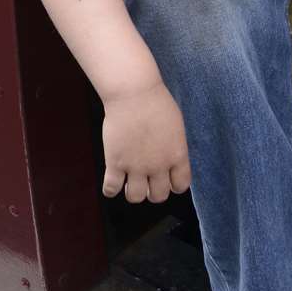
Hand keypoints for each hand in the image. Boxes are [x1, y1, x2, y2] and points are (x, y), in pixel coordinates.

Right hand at [102, 79, 190, 202]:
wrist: (134, 93)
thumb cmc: (156, 102)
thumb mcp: (176, 126)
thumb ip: (175, 147)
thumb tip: (171, 159)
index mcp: (177, 155)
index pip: (181, 185)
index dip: (174, 184)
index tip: (167, 179)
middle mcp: (158, 166)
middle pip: (158, 196)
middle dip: (153, 191)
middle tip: (148, 181)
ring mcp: (136, 167)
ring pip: (136, 197)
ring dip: (134, 192)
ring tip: (130, 181)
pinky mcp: (115, 164)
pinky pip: (111, 189)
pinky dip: (111, 189)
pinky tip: (113, 181)